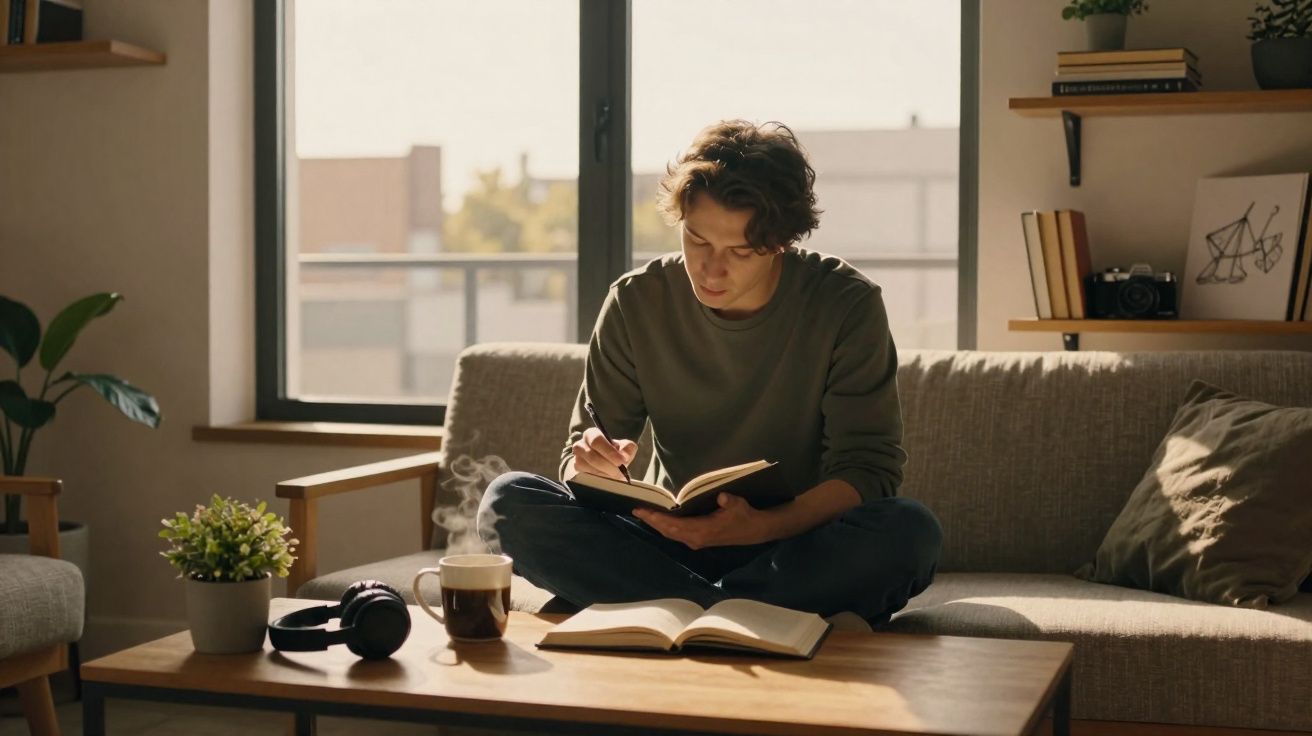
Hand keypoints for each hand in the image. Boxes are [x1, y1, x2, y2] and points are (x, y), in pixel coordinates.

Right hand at [571, 427, 637, 480]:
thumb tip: (624, 456)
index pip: (597, 440)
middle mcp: (580, 445)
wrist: (603, 465)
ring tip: (616, 476)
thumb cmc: (613, 454)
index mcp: (591, 434)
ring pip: (589, 469)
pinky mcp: (575, 472)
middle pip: (592, 456)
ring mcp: (576, 459)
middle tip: (620, 473)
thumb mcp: (623, 448)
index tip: (621, 461)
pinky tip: (606, 478)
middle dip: (609, 466)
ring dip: (605, 474)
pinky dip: (599, 479)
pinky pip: (587, 477)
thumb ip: (628, 449)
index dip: (609, 451)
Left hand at [633, 493, 777, 548]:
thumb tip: (721, 496)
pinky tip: (659, 520)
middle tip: (636, 510)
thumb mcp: (738, 505)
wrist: (753, 530)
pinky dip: (665, 527)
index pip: (673, 525)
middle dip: (651, 521)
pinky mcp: (698, 539)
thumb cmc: (743, 515)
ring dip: (656, 525)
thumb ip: (729, 501)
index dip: (656, 519)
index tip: (642, 511)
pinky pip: (676, 534)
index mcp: (702, 531)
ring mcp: (696, 540)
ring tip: (643, 514)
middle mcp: (695, 538)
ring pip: (670, 534)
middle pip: (667, 531)